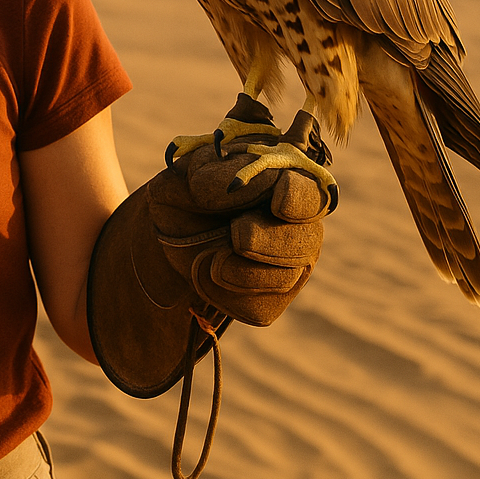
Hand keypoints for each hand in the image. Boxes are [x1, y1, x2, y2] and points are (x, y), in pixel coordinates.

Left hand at [149, 111, 330, 326]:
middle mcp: (299, 225)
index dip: (299, 199)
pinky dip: (223, 292)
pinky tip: (207, 270)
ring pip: (283, 277)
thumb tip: (235, 186)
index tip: (278, 202)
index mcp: (286, 183)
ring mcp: (290, 264)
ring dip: (239, 270)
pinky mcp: (270, 299)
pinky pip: (257, 305)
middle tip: (236, 236)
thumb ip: (214, 174)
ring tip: (207, 256)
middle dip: (267, 242)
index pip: (310, 193)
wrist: (168, 231)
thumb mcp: (188, 173)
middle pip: (305, 241)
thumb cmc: (186, 190)